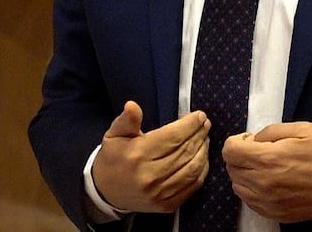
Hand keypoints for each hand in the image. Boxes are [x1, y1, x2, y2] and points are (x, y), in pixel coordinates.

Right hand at [91, 101, 210, 212]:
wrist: (105, 192)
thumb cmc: (113, 158)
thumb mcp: (114, 135)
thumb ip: (126, 120)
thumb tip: (133, 105)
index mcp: (137, 155)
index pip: (172, 137)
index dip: (189, 125)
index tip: (200, 115)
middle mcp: (149, 175)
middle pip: (185, 152)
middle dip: (199, 135)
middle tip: (206, 124)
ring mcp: (159, 193)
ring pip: (192, 169)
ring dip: (203, 151)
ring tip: (206, 138)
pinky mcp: (166, 205)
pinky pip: (192, 186)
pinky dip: (202, 171)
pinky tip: (203, 158)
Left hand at [222, 121, 311, 221]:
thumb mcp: (301, 129)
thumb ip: (271, 131)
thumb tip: (253, 140)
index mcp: (268, 159)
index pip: (229, 151)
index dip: (236, 142)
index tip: (250, 140)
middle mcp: (263, 183)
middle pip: (231, 169)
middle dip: (240, 157)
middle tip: (259, 151)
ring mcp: (269, 202)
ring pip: (238, 187)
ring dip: (244, 174)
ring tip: (264, 167)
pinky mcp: (276, 214)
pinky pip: (250, 202)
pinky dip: (253, 190)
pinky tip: (269, 182)